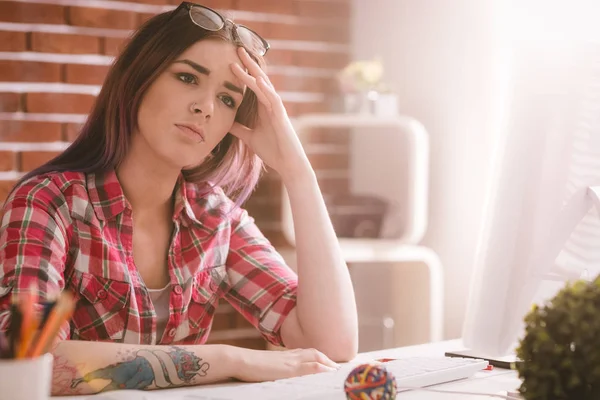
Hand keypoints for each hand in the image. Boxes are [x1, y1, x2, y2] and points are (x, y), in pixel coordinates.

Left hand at [229, 47, 311, 181]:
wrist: (287, 164)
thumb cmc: (273, 150)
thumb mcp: (249, 137)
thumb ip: (238, 128)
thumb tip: (225, 122)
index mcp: (264, 108)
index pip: (253, 85)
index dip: (243, 72)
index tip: (232, 60)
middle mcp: (271, 105)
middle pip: (259, 79)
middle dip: (249, 64)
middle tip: (238, 48)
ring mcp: (277, 109)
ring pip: (264, 86)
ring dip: (253, 72)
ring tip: (242, 59)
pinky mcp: (281, 117)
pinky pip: (273, 99)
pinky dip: (265, 89)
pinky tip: (257, 80)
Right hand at [233, 347, 339, 381]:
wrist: (239, 360)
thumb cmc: (248, 365)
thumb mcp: (266, 365)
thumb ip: (276, 366)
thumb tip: (279, 371)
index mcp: (285, 354)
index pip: (307, 353)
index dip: (319, 357)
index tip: (328, 363)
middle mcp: (290, 355)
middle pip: (314, 353)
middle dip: (327, 359)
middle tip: (337, 367)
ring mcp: (290, 361)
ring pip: (315, 358)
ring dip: (328, 363)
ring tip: (337, 370)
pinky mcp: (288, 369)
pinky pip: (309, 367)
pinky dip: (320, 368)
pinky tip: (328, 372)